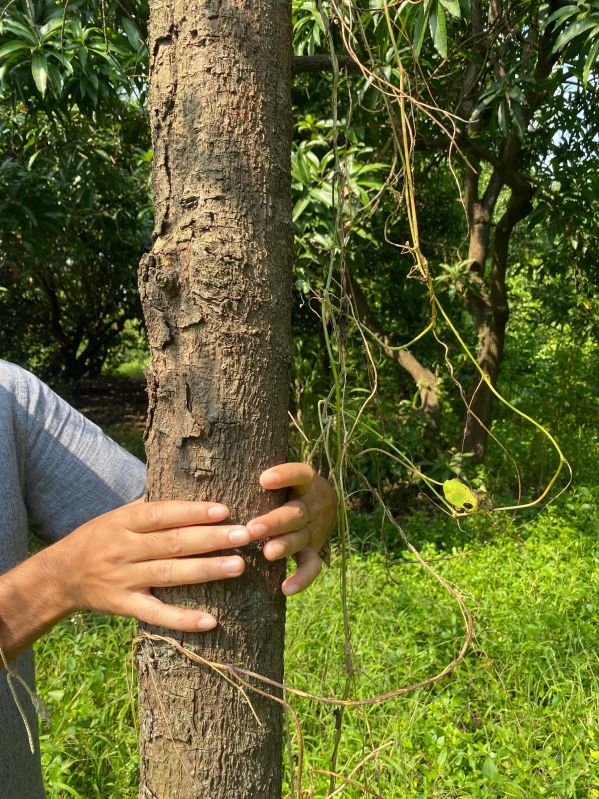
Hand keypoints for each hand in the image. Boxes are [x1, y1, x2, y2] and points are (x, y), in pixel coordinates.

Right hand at [53, 500, 250, 632]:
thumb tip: (196, 497)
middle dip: (212, 539)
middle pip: (173, 543)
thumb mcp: (118, 515)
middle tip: (244, 535)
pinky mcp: (125, 606)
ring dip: (206, 570)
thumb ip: (152, 509)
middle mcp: (124, 549)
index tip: (224, 510)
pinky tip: (211, 621)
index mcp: (124, 521)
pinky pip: (156, 614)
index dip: (193, 512)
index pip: (162, 514)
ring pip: (170, 575)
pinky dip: (183, 619)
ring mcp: (124, 579)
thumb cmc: (100, 538)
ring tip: (238, 566)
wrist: (61, 575)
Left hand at [247, 463, 336, 595]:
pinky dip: (301, 578)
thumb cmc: (286, 486)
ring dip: (285, 546)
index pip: (300, 474)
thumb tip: (206, 461)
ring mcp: (313, 529)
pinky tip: (285, 589)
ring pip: (302, 538)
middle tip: (253, 528)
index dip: (285, 475)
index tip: (264, 479)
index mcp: (304, 483)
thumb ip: (256, 467)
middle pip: (296, 512)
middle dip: (275, 521)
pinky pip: (312, 566)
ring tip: (268, 553)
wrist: (326, 501)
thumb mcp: (282, 472)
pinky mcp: (313, 550)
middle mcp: (310, 505)